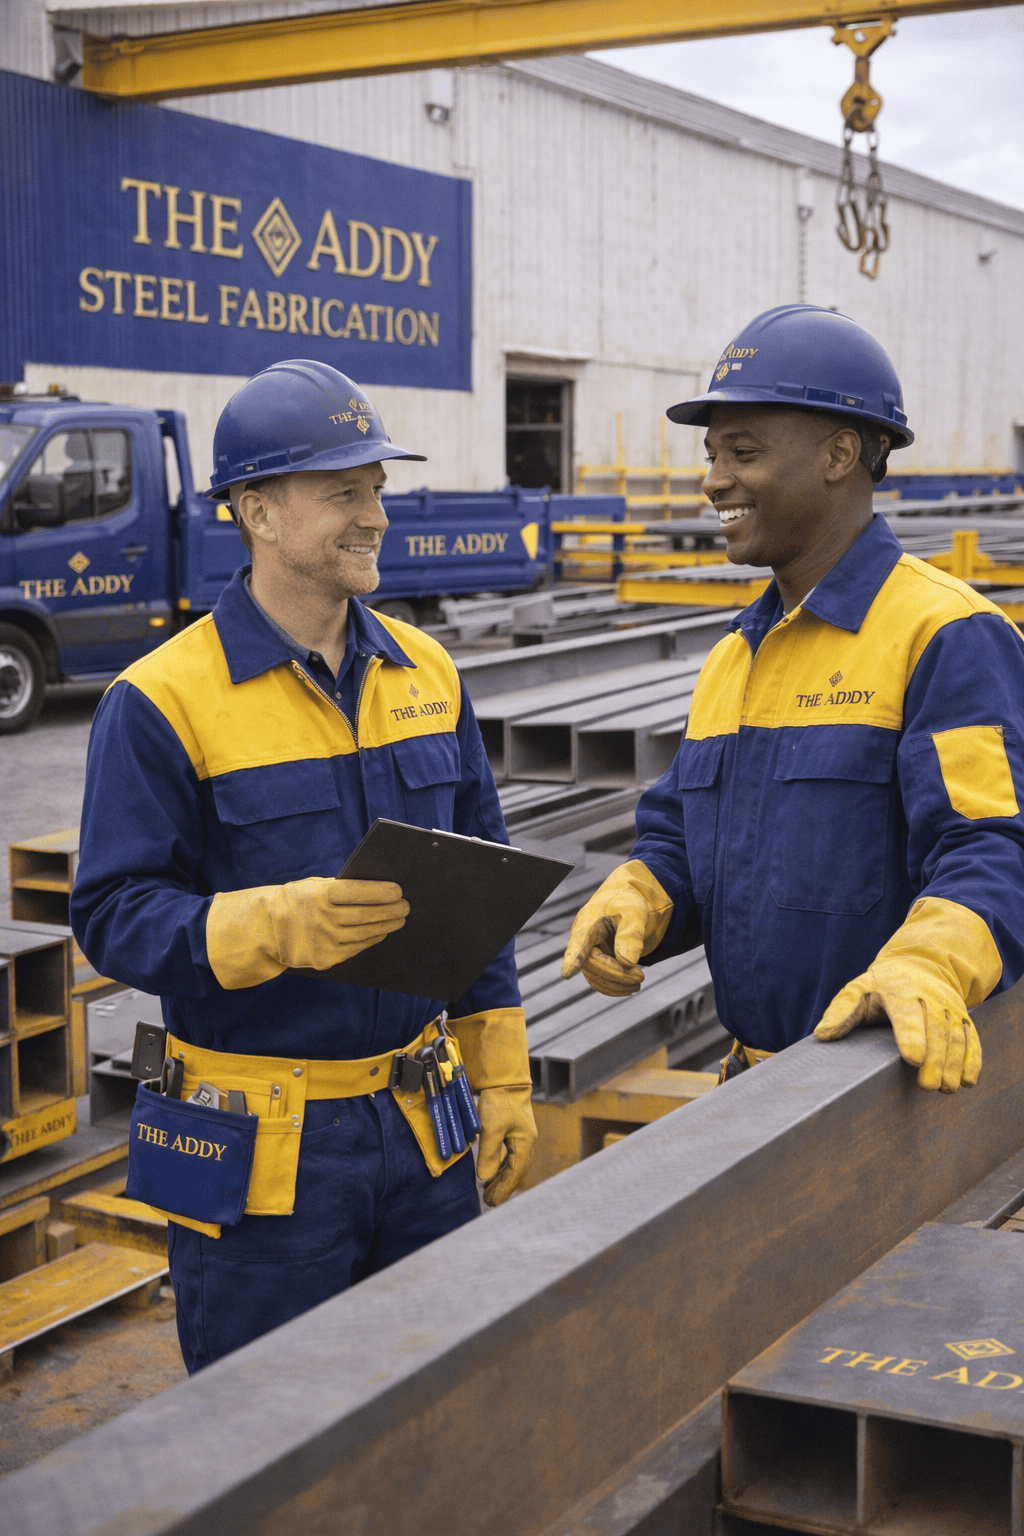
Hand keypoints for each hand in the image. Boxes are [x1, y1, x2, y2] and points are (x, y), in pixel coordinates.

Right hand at [273, 877, 408, 969]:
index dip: (381, 892)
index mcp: (319, 895)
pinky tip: (379, 933)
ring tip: (398, 919)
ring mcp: (323, 941)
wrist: (266, 929)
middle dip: (390, 911)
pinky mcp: (324, 958)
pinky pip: (355, 948)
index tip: (398, 891)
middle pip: (365, 915)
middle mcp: (321, 919)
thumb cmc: (296, 901)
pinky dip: (370, 940)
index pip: (358, 892)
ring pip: (364, 934)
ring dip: (385, 926)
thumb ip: (339, 888)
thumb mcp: (312, 887)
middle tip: (405, 907)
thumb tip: (376, 889)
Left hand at [448, 1008, 535, 1201]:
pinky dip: (500, 1166)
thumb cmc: (500, 1101)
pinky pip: (508, 1155)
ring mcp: (520, 1136)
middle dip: (503, 1187)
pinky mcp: (512, 1130)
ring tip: (489, 1190)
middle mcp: (525, 1142)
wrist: (504, 1077)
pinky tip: (491, 1171)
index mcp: (525, 1143)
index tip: (491, 1202)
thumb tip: (484, 1178)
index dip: (503, 1189)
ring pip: (512, 1164)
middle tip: (489, 1201)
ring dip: (501, 1177)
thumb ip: (488, 1154)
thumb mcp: (491, 1128)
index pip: (514, 1173)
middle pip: (516, 1171)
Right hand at [561, 860, 672, 996]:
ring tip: (638, 983)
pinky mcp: (594, 964)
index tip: (567, 973)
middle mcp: (582, 940)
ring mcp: (586, 954)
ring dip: (616, 985)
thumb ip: (630, 935)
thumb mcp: (634, 913)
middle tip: (640, 978)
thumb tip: (627, 963)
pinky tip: (630, 986)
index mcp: (588, 922)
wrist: (624, 906)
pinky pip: (599, 982)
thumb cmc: (627, 905)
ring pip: (595, 978)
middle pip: (592, 965)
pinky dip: (614, 988)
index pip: (579, 942)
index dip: (573, 958)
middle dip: (616, 975)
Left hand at [812, 897, 998, 1091]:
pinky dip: (973, 1059)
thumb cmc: (882, 985)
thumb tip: (823, 1034)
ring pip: (955, 1036)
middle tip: (929, 1085)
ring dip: (954, 1063)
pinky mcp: (963, 1017)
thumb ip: (841, 1011)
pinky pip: (971, 1038)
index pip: (907, 1015)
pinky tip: (968, 1081)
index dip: (912, 1037)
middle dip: (935, 1058)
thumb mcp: (858, 989)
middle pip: (936, 1030)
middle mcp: (930, 997)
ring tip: (947, 1089)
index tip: (913, 1060)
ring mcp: (949, 1007)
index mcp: (900, 991)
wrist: (921, 964)